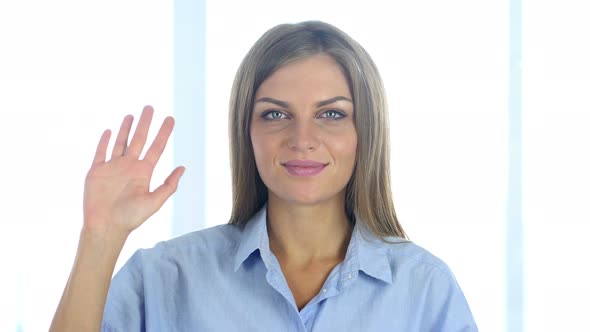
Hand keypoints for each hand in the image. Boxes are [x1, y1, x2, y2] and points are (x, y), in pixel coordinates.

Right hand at [83, 105, 184, 235]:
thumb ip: (168, 185)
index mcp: (144, 172)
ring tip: (131, 115)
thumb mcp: (154, 201)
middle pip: (139, 139)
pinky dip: (104, 141)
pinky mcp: (96, 171)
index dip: (164, 133)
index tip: (171, 119)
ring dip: (126, 129)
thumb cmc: (131, 217)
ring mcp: (113, 168)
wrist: (106, 226)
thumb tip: (183, 168)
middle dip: (145, 123)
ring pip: (120, 143)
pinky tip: (109, 131)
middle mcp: (129, 167)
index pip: (156, 147)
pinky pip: (100, 153)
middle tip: (150, 107)